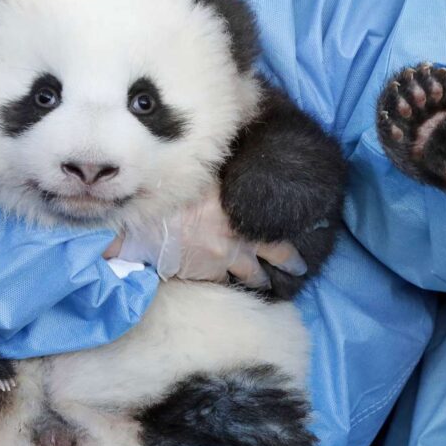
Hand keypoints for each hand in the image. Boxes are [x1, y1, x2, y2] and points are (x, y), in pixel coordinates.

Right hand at [108, 187, 306, 289]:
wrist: (140, 223)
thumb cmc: (168, 193)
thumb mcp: (202, 176)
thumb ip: (224, 177)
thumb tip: (240, 158)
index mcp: (238, 211)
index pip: (275, 228)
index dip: (290, 241)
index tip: (305, 246)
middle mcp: (236, 237)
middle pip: (273, 255)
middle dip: (288, 264)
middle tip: (298, 270)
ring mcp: (222, 259)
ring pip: (250, 276)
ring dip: (259, 281)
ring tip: (266, 285)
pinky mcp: (204, 275)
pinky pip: (222, 285)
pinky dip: (228, 286)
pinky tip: (231, 288)